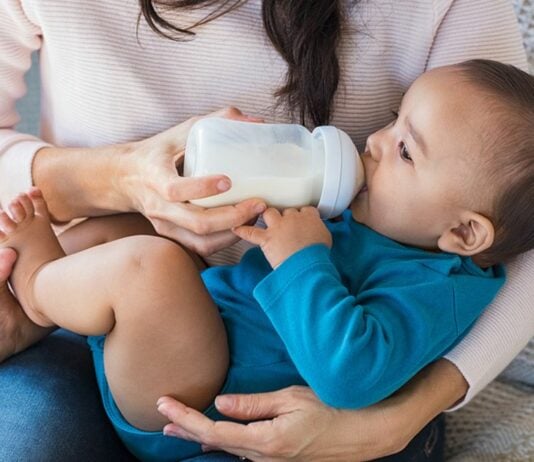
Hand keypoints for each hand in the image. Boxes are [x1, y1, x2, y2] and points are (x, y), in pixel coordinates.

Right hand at [120, 107, 266, 255]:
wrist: (126, 178)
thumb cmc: (158, 151)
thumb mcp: (181, 131)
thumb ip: (217, 121)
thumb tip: (256, 121)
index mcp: (155, 176)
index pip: (175, 190)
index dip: (202, 188)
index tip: (228, 181)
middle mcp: (158, 206)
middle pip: (197, 222)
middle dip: (233, 217)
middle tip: (258, 204)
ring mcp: (165, 224)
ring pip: (202, 240)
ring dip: (233, 232)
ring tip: (254, 216)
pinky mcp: (172, 235)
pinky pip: (201, 246)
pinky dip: (225, 240)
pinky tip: (241, 226)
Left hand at [156, 386, 410, 461]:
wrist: (365, 432)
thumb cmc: (331, 409)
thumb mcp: (292, 399)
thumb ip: (253, 405)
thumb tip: (220, 403)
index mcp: (265, 441)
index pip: (214, 431)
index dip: (186, 418)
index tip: (163, 405)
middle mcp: (264, 458)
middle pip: (215, 444)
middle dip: (186, 430)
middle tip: (161, 420)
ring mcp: (272, 461)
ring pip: (228, 449)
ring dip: (202, 436)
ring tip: (179, 428)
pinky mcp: (280, 458)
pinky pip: (244, 451)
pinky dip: (223, 441)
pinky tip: (216, 437)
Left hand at [233, 207, 331, 267]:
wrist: (307, 265)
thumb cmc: (318, 254)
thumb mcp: (326, 238)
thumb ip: (319, 230)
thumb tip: (316, 232)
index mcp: (309, 216)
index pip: (304, 209)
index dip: (301, 215)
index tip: (301, 220)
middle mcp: (292, 218)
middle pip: (286, 210)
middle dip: (285, 216)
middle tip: (285, 224)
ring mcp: (278, 227)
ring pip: (269, 213)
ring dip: (267, 216)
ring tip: (265, 219)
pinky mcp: (267, 238)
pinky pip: (250, 232)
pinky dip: (242, 230)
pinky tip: (236, 228)